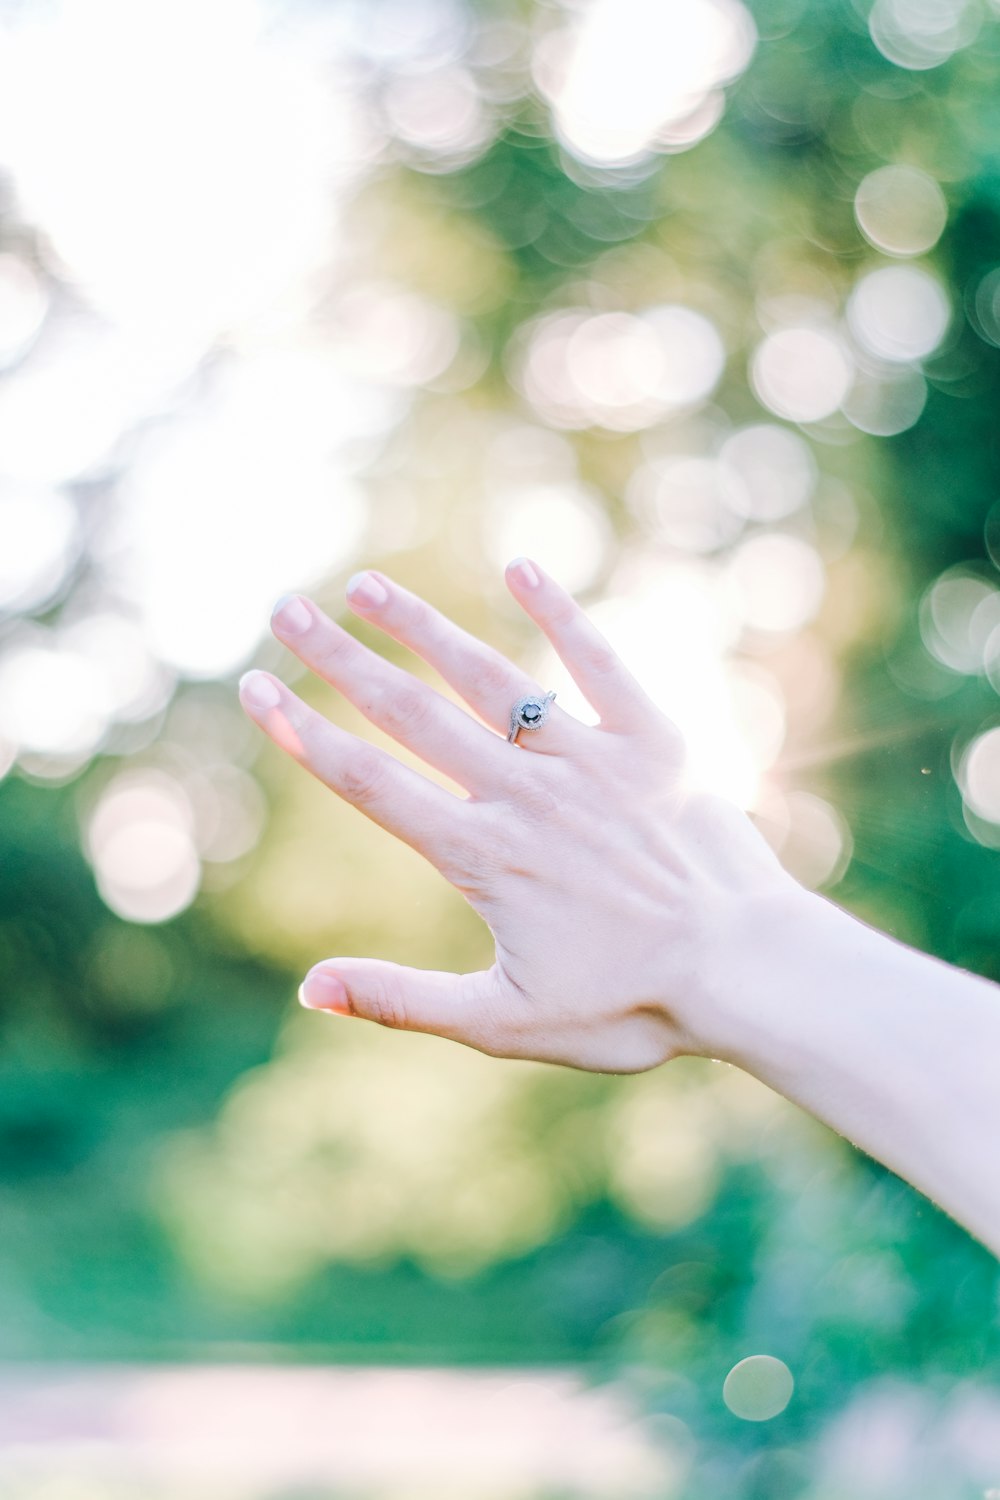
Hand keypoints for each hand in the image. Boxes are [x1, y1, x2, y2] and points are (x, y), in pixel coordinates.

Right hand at [238, 557, 796, 1072]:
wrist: (749, 971)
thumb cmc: (631, 1006)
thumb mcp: (506, 1024)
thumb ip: (402, 1001)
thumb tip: (308, 990)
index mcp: (481, 855)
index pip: (369, 781)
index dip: (304, 734)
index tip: (258, 688)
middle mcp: (524, 793)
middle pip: (412, 713)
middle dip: (340, 660)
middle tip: (287, 609)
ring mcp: (589, 760)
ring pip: (490, 678)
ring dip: (424, 627)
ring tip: (370, 585)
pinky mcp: (652, 743)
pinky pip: (600, 663)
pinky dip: (561, 614)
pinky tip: (521, 567)